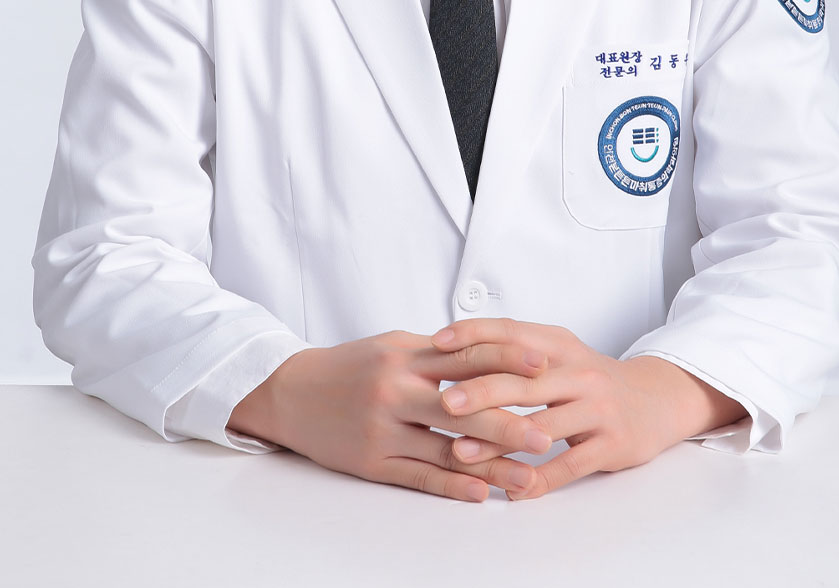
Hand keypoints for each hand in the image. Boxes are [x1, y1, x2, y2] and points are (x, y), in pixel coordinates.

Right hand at [227, 329, 553, 502]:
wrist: (291, 392)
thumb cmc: (350, 366)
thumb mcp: (393, 346)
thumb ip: (437, 353)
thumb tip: (489, 354)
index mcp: (406, 354)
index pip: (466, 354)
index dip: (507, 359)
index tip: (544, 365)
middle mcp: (396, 389)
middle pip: (462, 407)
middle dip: (509, 422)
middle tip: (547, 435)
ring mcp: (383, 428)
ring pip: (446, 449)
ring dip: (491, 466)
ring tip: (527, 477)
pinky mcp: (370, 461)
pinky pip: (418, 476)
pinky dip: (452, 486)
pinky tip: (480, 493)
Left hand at [432, 318, 746, 499]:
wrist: (654, 399)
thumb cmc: (589, 378)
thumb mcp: (558, 354)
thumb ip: (515, 352)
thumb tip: (452, 351)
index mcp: (560, 344)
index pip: (512, 331)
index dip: (475, 335)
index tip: (438, 343)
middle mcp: (579, 372)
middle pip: (523, 380)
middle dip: (480, 391)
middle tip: (443, 402)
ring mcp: (597, 408)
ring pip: (540, 426)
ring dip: (498, 441)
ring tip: (461, 452)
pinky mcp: (611, 443)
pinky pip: (569, 465)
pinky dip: (537, 479)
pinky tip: (511, 490)